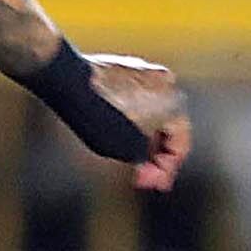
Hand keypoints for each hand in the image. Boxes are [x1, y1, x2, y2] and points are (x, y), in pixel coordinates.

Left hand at [85, 51, 190, 193]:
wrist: (68, 79)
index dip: (166, 170)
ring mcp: (147, 72)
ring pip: (155, 111)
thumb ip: (143, 160)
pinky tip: (119, 130)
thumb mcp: (124, 149)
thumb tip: (147, 166)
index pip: (182, 143)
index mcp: (176, 104)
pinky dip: (135, 115)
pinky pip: (140, 96)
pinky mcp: (128, 67)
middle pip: (170, 127)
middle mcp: (168, 84)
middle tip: (142, 174)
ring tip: (129, 155)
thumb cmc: (96, 114)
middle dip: (156, 153)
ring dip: (145, 135)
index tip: (151, 183)